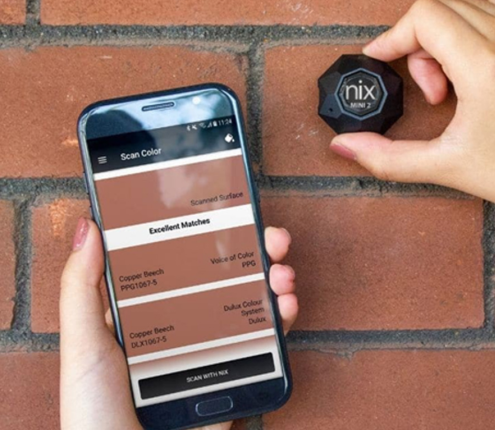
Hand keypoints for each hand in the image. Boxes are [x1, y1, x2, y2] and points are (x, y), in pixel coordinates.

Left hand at [60, 218, 297, 429]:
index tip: (228, 211)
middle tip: (272, 237)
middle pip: (227, 276)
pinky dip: (282, 319)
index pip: (185, 260)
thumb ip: (81, 288)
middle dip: (255, 250)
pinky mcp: (237, 373)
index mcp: (152, 309)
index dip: (209, 233)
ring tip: (283, 270)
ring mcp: (215, 347)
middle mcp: (188, 322)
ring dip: (274, 278)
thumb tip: (90, 225)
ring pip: (252, 302)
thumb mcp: (84, 345)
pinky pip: (266, 341)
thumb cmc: (96, 411)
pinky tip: (286, 304)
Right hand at [330, 0, 494, 243]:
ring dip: (447, 38)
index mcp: (486, 64)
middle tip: (430, 93)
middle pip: (441, 8)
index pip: (424, 16)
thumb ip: (387, 156)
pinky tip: (477, 71)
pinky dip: (476, 32)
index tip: (380, 62)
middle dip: (418, 46)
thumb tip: (344, 146)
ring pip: (470, 6)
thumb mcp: (447, 167)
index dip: (392, 37)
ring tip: (454, 86)